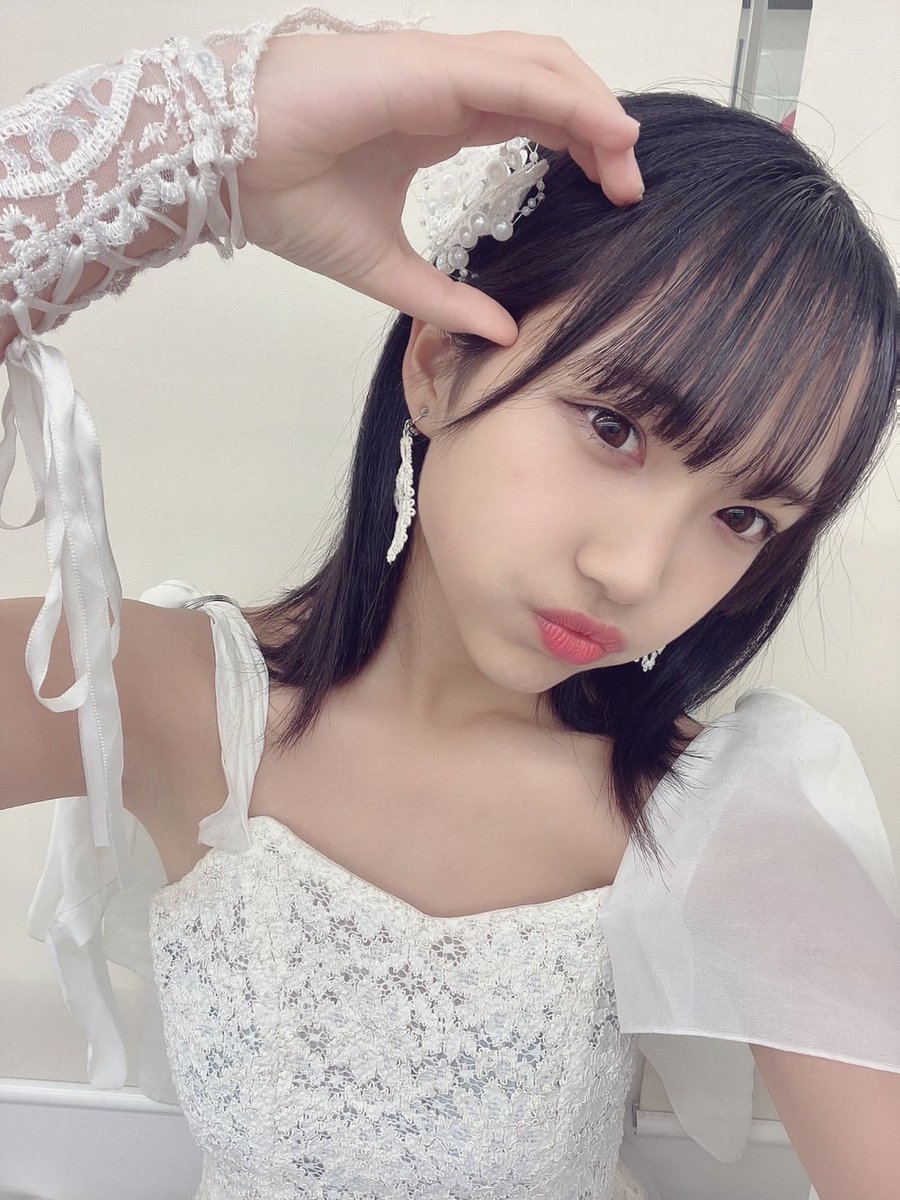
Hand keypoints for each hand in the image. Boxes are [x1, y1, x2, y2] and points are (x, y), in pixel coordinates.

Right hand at [237, 28, 642, 345]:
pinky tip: (605, 131)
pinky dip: (570, 98)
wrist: (227, 169)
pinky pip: (518, 76)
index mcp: (437, 120)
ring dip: (595, 110)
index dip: (578, 146)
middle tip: (628, 188)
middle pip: (549, 86)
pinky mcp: (428, 66)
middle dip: (599, 130)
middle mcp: (446, 86)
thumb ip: (449, 300)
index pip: (530, 115)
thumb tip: (505, 333)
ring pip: (544, 67)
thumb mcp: (389, 271)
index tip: (610, 196)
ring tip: (627, 161)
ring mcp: (438, 68)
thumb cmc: (289, 202)